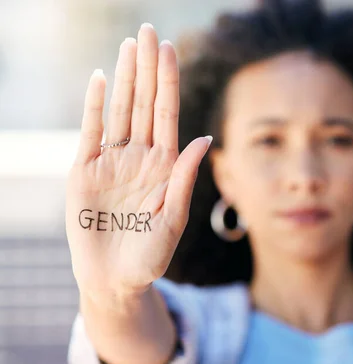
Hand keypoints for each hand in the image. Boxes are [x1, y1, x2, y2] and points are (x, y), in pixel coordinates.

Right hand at [66, 23, 211, 299]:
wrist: (115, 280)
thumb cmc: (150, 256)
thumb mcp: (173, 220)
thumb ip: (183, 179)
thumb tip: (205, 139)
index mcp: (164, 166)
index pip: (167, 115)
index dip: (169, 82)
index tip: (170, 49)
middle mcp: (139, 157)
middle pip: (144, 104)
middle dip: (148, 68)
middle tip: (149, 30)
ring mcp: (112, 162)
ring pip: (120, 111)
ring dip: (125, 77)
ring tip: (130, 45)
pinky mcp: (84, 172)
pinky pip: (90, 133)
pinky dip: (94, 107)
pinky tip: (101, 80)